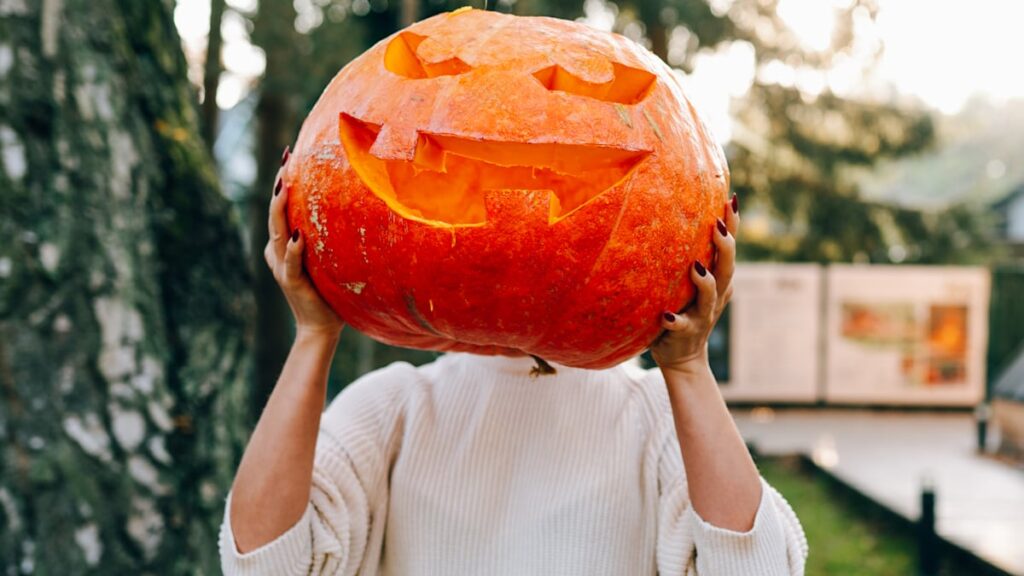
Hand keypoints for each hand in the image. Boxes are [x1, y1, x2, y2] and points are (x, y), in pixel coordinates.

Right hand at [264, 164, 343, 338]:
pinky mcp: (292, 282)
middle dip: (279, 186)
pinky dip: (294, 249)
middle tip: (285, 160)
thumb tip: (351, 212)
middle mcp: (277, 254)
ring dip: (280, 209)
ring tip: (283, 185)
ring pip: (277, 232)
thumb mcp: (328, 260)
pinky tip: (298, 235)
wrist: (321, 327)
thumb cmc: (329, 293)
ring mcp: (282, 267)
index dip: (282, 184)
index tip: (289, 157)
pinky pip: (291, 263)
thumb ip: (329, 240)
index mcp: (283, 247)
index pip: (280, 210)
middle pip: (274, 214)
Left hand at [650, 196, 738, 374]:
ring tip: (695, 267)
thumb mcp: (687, 282)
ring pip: (710, 296)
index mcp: (718, 280)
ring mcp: (703, 315)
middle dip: (725, 247)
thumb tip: (672, 216)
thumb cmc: (682, 309)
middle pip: (727, 268)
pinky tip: (666, 316)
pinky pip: (682, 326)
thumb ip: (687, 257)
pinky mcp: (686, 332)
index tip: (732, 200)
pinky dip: (676, 321)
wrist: (682, 356)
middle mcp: (715, 295)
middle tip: (717, 225)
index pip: (728, 248)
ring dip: (705, 282)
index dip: (733, 225)